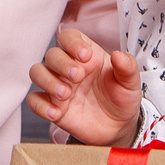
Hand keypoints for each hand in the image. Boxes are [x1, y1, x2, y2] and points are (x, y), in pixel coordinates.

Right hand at [25, 25, 142, 145]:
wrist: (118, 127)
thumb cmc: (121, 98)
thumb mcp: (130, 83)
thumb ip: (127, 67)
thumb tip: (119, 55)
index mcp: (86, 56)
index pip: (69, 37)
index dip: (72, 42)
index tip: (85, 55)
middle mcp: (68, 67)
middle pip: (52, 55)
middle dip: (62, 64)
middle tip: (78, 77)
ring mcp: (58, 86)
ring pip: (37, 72)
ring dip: (48, 81)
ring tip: (66, 94)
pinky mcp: (52, 106)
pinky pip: (34, 101)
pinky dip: (40, 106)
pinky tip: (56, 113)